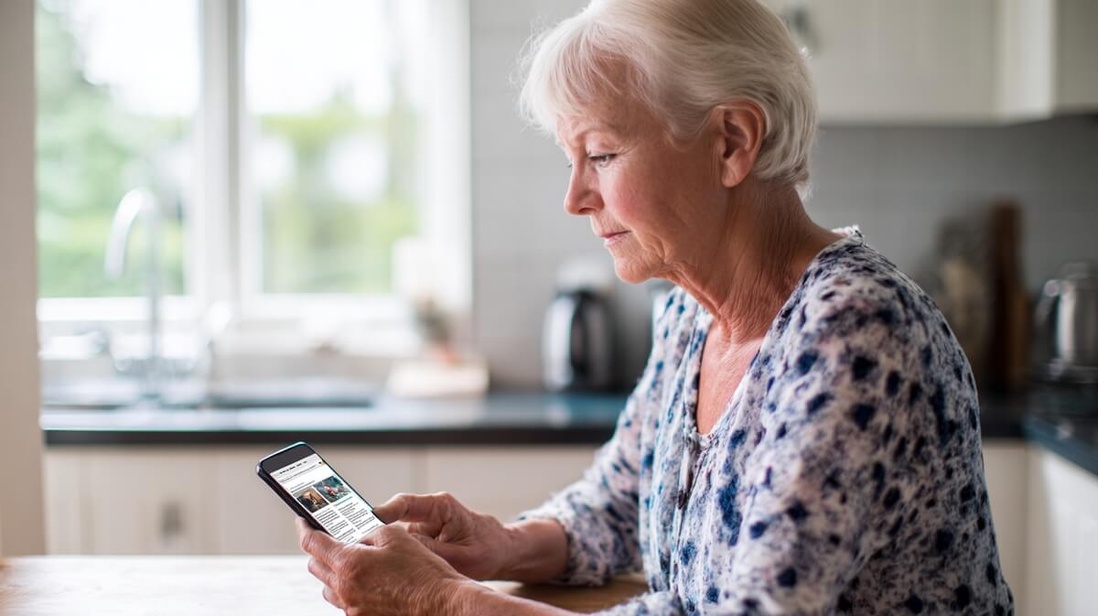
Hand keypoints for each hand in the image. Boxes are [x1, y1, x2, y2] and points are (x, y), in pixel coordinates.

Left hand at [297, 518, 469, 615]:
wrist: (442, 604)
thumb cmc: (423, 571)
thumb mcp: (395, 537)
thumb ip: (367, 531)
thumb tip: (354, 536)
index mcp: (349, 564)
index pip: (312, 543)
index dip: (304, 527)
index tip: (302, 520)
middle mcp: (345, 590)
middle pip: (316, 566)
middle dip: (319, 550)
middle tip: (332, 538)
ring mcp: (353, 609)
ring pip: (329, 587)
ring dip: (334, 572)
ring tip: (355, 561)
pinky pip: (345, 602)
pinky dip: (349, 589)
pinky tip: (369, 581)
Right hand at [374, 492, 514, 580]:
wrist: (499, 551)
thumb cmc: (487, 548)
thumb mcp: (462, 555)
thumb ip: (433, 552)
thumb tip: (403, 551)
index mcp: (440, 506)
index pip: (406, 503)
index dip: (385, 511)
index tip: (369, 521)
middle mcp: (426, 514)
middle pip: (392, 522)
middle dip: (381, 538)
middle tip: (369, 554)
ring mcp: (421, 528)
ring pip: (395, 540)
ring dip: (392, 554)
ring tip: (393, 570)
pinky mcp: (419, 541)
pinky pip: (402, 550)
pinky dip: (399, 561)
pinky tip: (401, 574)